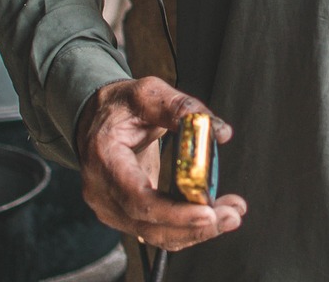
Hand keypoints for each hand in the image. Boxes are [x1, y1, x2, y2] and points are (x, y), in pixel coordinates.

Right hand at [75, 76, 246, 249]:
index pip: (137, 198)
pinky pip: (157, 230)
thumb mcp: (148, 94)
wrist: (96, 119)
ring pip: (156, 234)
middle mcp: (103, 193)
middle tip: (232, 215)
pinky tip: (213, 216)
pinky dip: (186, 228)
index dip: (173, 212)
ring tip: (231, 214)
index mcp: (105, 160)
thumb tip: (220, 131)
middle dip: (194, 226)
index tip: (206, 212)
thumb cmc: (120, 105)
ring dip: (196, 230)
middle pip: (149, 224)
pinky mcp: (125, 214)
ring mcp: (112, 208)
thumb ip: (181, 108)